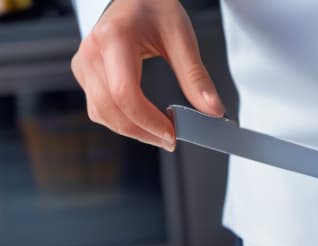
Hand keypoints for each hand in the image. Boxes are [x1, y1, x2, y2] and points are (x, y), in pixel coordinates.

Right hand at [71, 0, 224, 150]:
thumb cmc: (154, 7)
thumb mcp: (181, 36)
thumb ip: (196, 76)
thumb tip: (212, 111)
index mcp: (113, 39)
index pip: (125, 94)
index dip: (149, 121)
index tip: (173, 133)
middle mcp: (92, 52)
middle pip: (108, 109)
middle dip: (142, 132)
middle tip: (170, 140)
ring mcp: (84, 63)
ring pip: (100, 113)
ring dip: (132, 130)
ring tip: (161, 131)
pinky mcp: (85, 72)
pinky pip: (99, 107)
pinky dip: (122, 120)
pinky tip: (144, 121)